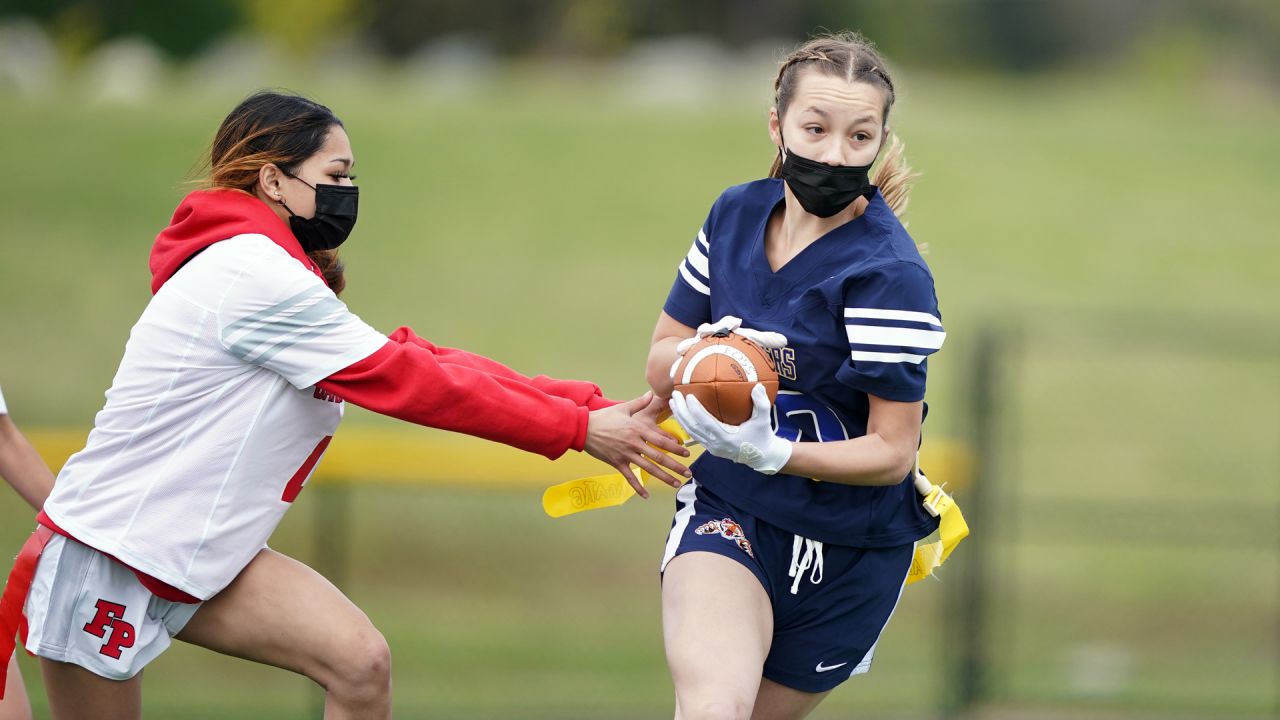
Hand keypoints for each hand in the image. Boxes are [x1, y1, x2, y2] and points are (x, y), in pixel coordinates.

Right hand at [584, 392, 691, 498]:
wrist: (583, 429)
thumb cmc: (603, 417)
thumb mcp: (623, 408)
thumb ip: (640, 403)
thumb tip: (652, 394)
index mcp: (637, 429)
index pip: (661, 440)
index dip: (675, 448)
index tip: (685, 453)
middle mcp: (634, 443)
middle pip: (659, 457)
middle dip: (675, 466)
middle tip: (688, 472)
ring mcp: (625, 455)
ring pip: (648, 469)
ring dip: (664, 477)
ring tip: (676, 483)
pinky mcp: (616, 463)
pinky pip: (629, 477)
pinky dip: (638, 487)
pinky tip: (646, 495)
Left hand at [669, 384, 791, 474]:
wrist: (761, 456)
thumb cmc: (762, 436)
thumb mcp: (764, 420)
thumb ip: (761, 403)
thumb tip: (757, 386)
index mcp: (726, 438)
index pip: (706, 423)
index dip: (695, 410)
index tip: (688, 396)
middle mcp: (715, 444)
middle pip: (692, 427)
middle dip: (681, 411)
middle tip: (674, 394)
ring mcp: (711, 447)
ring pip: (690, 431)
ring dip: (680, 416)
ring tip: (672, 401)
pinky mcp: (710, 447)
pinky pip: (694, 434)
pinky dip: (685, 423)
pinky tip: (680, 412)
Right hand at [670, 316, 787, 378]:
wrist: (707, 348)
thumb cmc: (733, 346)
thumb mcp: (748, 343)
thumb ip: (763, 340)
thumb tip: (785, 340)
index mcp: (725, 330)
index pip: (729, 325)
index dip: (730, 323)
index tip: (736, 323)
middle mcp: (710, 333)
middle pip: (707, 329)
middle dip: (707, 329)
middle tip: (707, 331)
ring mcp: (696, 342)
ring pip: (691, 342)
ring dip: (687, 345)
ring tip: (682, 350)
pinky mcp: (687, 353)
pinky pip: (681, 360)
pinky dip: (677, 366)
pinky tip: (674, 373)